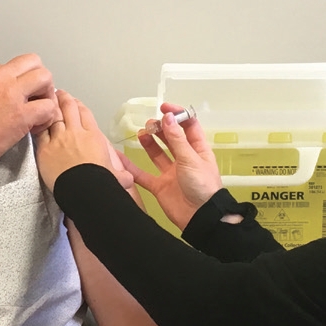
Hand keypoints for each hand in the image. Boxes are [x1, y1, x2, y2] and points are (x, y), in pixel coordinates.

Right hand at [0, 54, 57, 172]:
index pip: (7, 68)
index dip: (13, 84)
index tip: (11, 100)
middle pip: (32, 62)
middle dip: (38, 79)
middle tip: (35, 98)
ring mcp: (10, 93)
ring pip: (45, 78)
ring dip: (46, 94)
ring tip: (39, 112)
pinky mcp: (20, 115)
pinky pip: (48, 107)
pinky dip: (48, 116)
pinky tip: (36, 127)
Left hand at [35, 90, 128, 190]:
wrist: (84, 191)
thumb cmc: (101, 184)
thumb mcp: (118, 177)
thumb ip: (122, 174)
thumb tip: (128, 177)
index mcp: (94, 136)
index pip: (85, 113)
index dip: (79, 105)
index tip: (75, 101)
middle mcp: (76, 133)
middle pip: (69, 109)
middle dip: (64, 99)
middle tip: (59, 93)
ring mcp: (59, 139)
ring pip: (54, 116)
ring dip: (51, 107)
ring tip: (47, 100)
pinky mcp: (45, 149)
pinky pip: (41, 131)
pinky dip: (40, 123)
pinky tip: (37, 119)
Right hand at [121, 104, 222, 229]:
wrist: (201, 218)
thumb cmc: (204, 188)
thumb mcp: (191, 159)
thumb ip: (177, 139)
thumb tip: (168, 118)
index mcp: (197, 150)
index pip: (188, 126)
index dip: (177, 115)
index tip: (164, 108)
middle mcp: (184, 160)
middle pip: (171, 138)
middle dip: (161, 128)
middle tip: (151, 123)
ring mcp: (171, 173)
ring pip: (157, 154)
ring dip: (149, 143)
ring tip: (142, 133)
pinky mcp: (160, 187)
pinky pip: (143, 175)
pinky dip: (132, 168)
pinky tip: (122, 159)